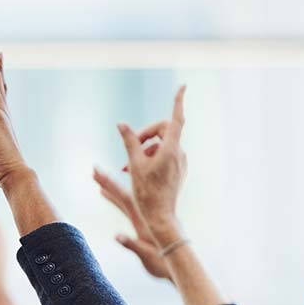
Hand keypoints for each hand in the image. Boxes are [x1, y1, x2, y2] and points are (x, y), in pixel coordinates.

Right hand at [92, 168, 170, 281]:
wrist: (177, 261)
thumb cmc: (162, 263)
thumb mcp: (145, 254)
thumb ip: (131, 244)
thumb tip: (117, 236)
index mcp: (142, 220)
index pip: (124, 197)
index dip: (110, 184)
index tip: (98, 172)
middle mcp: (144, 216)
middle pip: (123, 194)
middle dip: (108, 182)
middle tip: (94, 171)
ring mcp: (146, 220)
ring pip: (129, 200)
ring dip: (114, 191)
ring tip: (101, 186)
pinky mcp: (148, 225)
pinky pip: (134, 208)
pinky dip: (124, 201)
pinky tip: (119, 199)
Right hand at [117, 86, 187, 239]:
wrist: (161, 217)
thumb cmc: (147, 193)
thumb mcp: (134, 165)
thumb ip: (129, 142)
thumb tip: (122, 124)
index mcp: (171, 149)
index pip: (175, 118)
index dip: (178, 101)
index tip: (181, 87)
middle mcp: (179, 153)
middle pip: (163, 131)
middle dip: (144, 136)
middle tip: (129, 150)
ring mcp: (180, 163)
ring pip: (161, 146)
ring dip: (144, 152)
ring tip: (127, 168)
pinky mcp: (178, 172)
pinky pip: (165, 157)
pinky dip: (151, 160)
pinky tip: (138, 173)